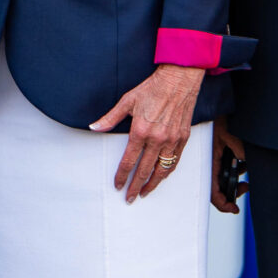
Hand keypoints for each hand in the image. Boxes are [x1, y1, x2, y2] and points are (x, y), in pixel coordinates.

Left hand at [91, 64, 204, 201]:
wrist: (179, 80)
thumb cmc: (153, 88)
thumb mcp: (127, 101)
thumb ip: (110, 118)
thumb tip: (94, 127)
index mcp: (140, 131)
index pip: (128, 161)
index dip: (121, 176)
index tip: (118, 185)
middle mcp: (157, 138)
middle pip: (144, 170)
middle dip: (135, 186)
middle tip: (130, 198)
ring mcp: (172, 139)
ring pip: (161, 170)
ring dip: (153, 184)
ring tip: (145, 192)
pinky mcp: (183, 137)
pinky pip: (175, 160)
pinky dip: (167, 171)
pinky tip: (162, 176)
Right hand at [211, 122, 246, 214]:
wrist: (221, 106)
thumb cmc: (221, 118)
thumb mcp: (230, 134)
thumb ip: (239, 148)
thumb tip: (245, 163)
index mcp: (210, 162)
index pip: (213, 191)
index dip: (223, 204)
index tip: (235, 208)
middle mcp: (213, 163)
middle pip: (219, 188)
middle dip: (233, 192)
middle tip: (246, 187)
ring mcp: (219, 159)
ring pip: (226, 177)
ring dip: (236, 179)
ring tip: (246, 173)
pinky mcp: (225, 153)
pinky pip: (230, 167)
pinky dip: (238, 169)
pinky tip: (245, 162)